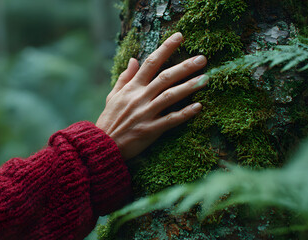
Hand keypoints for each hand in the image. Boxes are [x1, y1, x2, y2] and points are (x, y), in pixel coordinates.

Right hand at [96, 32, 208, 159]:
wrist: (101, 145)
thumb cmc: (109, 120)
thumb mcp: (113, 95)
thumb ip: (125, 77)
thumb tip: (133, 60)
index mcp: (132, 88)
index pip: (151, 63)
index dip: (166, 48)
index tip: (180, 37)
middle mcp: (140, 97)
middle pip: (165, 77)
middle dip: (185, 67)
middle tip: (202, 59)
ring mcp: (145, 114)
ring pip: (170, 96)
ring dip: (188, 87)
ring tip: (205, 79)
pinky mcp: (149, 130)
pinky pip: (170, 120)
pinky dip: (184, 113)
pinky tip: (198, 106)